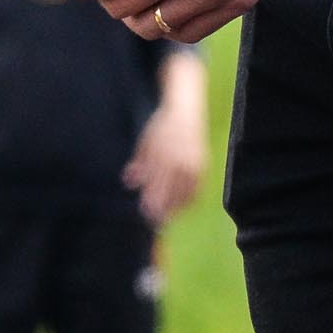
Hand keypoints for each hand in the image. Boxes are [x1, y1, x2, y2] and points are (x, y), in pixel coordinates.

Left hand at [122, 95, 205, 226]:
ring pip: (186, 192)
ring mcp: (194, 164)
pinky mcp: (203, 166)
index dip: (152, 200)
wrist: (186, 112)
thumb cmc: (161, 127)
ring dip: (176, 207)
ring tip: (168, 216)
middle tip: (156, 221)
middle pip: (171, 190)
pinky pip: (197, 189)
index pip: (158, 182)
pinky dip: (189, 200)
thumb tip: (129, 182)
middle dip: (163, 207)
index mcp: (164, 154)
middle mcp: (180, 160)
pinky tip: (181, 207)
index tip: (146, 213)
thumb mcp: (145, 142)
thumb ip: (139, 163)